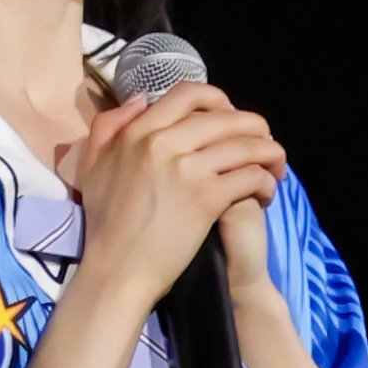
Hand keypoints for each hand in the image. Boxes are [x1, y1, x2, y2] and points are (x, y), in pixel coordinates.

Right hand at [66, 81, 285, 317]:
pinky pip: (250, 175)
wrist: (116, 273)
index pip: (187, 94)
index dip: (217, 99)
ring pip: (244, 144)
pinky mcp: (206, 198)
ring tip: (275, 166)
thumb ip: (108, 128)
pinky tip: (266, 192)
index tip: (229, 114)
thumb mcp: (92, 167)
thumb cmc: (105, 227)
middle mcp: (163, 143)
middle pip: (224, 117)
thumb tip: (140, 101)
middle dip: (254, 126)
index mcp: (138, 133)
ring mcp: (186, 170)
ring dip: (269, 152)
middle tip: (264, 141)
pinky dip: (265, 181)